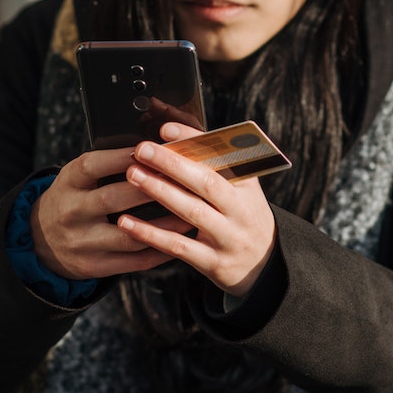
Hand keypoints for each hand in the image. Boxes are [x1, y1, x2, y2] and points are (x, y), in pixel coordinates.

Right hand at [31, 147, 194, 280]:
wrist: (40, 241)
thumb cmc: (72, 198)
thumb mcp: (77, 177)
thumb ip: (106, 166)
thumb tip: (153, 149)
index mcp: (68, 183)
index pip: (93, 166)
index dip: (121, 157)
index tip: (152, 149)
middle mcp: (72, 212)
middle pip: (112, 199)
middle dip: (150, 189)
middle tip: (183, 180)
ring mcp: (82, 242)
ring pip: (128, 235)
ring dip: (164, 225)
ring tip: (191, 214)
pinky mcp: (94, 266)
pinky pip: (133, 261)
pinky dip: (160, 250)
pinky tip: (180, 239)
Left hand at [116, 122, 276, 296]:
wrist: (265, 262)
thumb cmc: (241, 215)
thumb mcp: (240, 189)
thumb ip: (214, 165)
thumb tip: (173, 134)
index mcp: (247, 184)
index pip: (221, 155)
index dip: (193, 141)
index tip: (165, 129)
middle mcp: (240, 209)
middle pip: (206, 182)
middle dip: (172, 163)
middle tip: (142, 149)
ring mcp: (228, 237)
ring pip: (192, 211)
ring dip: (160, 191)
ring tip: (133, 174)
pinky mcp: (213, 262)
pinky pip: (178, 246)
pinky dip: (151, 234)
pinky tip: (127, 222)